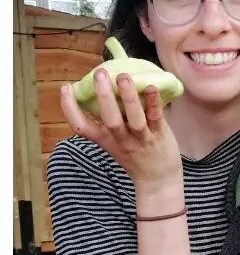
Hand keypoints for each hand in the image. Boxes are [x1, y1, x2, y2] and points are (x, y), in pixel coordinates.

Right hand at [60, 69, 181, 188]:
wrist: (158, 180)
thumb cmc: (134, 155)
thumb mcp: (113, 142)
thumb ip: (107, 120)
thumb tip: (102, 88)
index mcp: (105, 140)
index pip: (80, 126)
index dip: (69, 107)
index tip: (65, 87)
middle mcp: (121, 140)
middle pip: (109, 119)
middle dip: (103, 96)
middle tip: (99, 74)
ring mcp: (141, 139)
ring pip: (134, 119)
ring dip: (128, 97)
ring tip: (123, 77)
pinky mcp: (160, 136)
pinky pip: (157, 118)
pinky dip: (154, 102)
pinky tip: (151, 86)